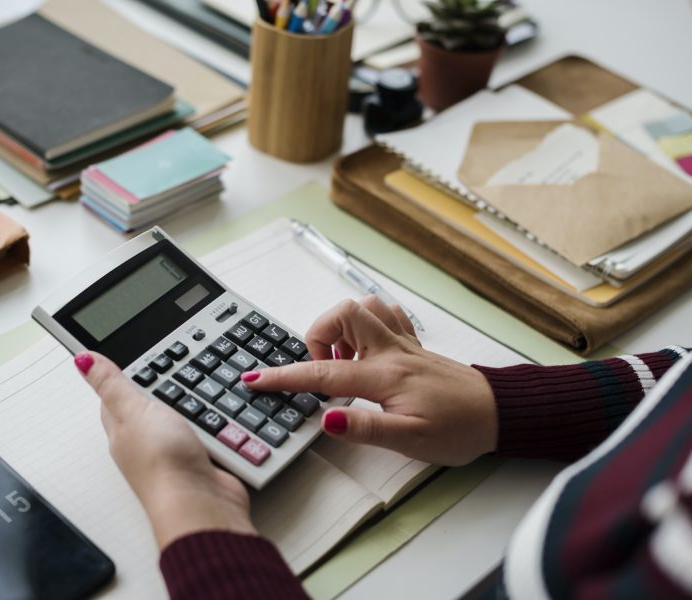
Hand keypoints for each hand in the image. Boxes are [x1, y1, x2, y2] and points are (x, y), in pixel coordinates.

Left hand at [75, 352, 255, 548]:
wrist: (200, 503)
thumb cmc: (162, 463)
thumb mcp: (133, 409)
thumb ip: (111, 384)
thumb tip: (81, 360)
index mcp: (122, 428)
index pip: (116, 396)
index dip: (126, 375)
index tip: (138, 357)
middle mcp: (147, 442)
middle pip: (155, 405)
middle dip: (170, 388)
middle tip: (181, 369)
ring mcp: (176, 452)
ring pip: (186, 418)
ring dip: (198, 407)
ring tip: (205, 392)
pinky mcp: (203, 461)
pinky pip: (211, 435)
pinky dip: (218, 427)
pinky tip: (222, 421)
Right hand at [243, 297, 497, 465]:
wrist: (498, 412)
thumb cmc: (459, 429)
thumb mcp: (412, 441)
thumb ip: (366, 428)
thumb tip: (327, 418)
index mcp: (384, 376)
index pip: (322, 373)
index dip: (284, 378)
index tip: (254, 380)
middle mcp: (391, 350)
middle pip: (342, 314)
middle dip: (317, 334)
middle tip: (321, 368)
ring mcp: (403, 343)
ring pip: (364, 306)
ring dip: (343, 327)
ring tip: (343, 359)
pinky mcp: (413, 344)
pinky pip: (386, 313)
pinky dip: (367, 322)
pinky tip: (367, 347)